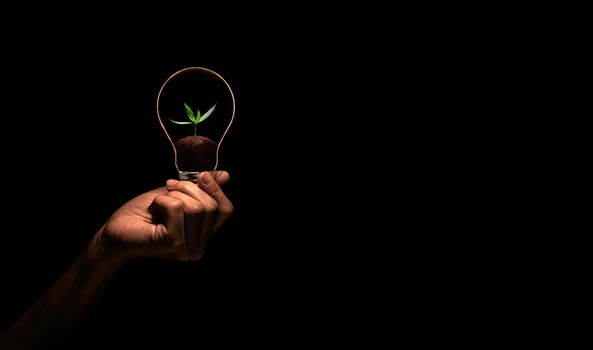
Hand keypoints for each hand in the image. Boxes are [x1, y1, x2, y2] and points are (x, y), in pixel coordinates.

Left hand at [94, 171, 232, 262]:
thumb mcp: (176, 196)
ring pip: (197, 206)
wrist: (112, 233)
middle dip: (189, 188)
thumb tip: (226, 176)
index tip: (199, 176)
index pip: (226, 209)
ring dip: (174, 194)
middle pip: (212, 205)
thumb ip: (200, 190)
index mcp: (203, 237)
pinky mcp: (173, 243)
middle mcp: (199, 248)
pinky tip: (153, 208)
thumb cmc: (141, 216)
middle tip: (168, 188)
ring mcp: (187, 248)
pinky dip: (163, 199)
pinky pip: (177, 207)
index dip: (216, 188)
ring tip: (159, 202)